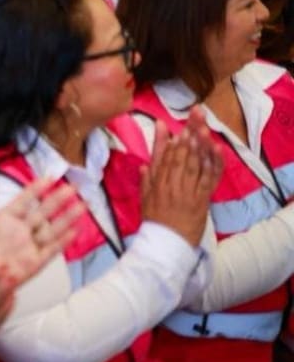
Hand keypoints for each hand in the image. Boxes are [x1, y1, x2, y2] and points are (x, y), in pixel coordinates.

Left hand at [0, 178, 84, 282]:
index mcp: (5, 220)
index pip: (25, 200)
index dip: (36, 189)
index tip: (49, 178)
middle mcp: (21, 231)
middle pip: (44, 211)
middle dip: (59, 199)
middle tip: (73, 187)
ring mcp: (29, 246)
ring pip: (52, 228)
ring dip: (67, 217)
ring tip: (82, 205)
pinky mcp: (35, 262)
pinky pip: (52, 249)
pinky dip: (64, 241)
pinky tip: (75, 231)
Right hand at [140, 108, 222, 245]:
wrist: (168, 244)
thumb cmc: (155, 222)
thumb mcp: (144, 200)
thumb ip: (146, 181)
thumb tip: (144, 164)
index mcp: (155, 184)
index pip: (161, 158)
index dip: (164, 141)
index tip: (167, 124)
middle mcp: (171, 184)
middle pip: (180, 156)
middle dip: (187, 135)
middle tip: (192, 116)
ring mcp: (188, 191)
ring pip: (194, 163)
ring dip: (199, 144)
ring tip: (202, 127)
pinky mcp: (202, 198)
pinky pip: (209, 178)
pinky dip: (213, 163)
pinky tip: (217, 149)